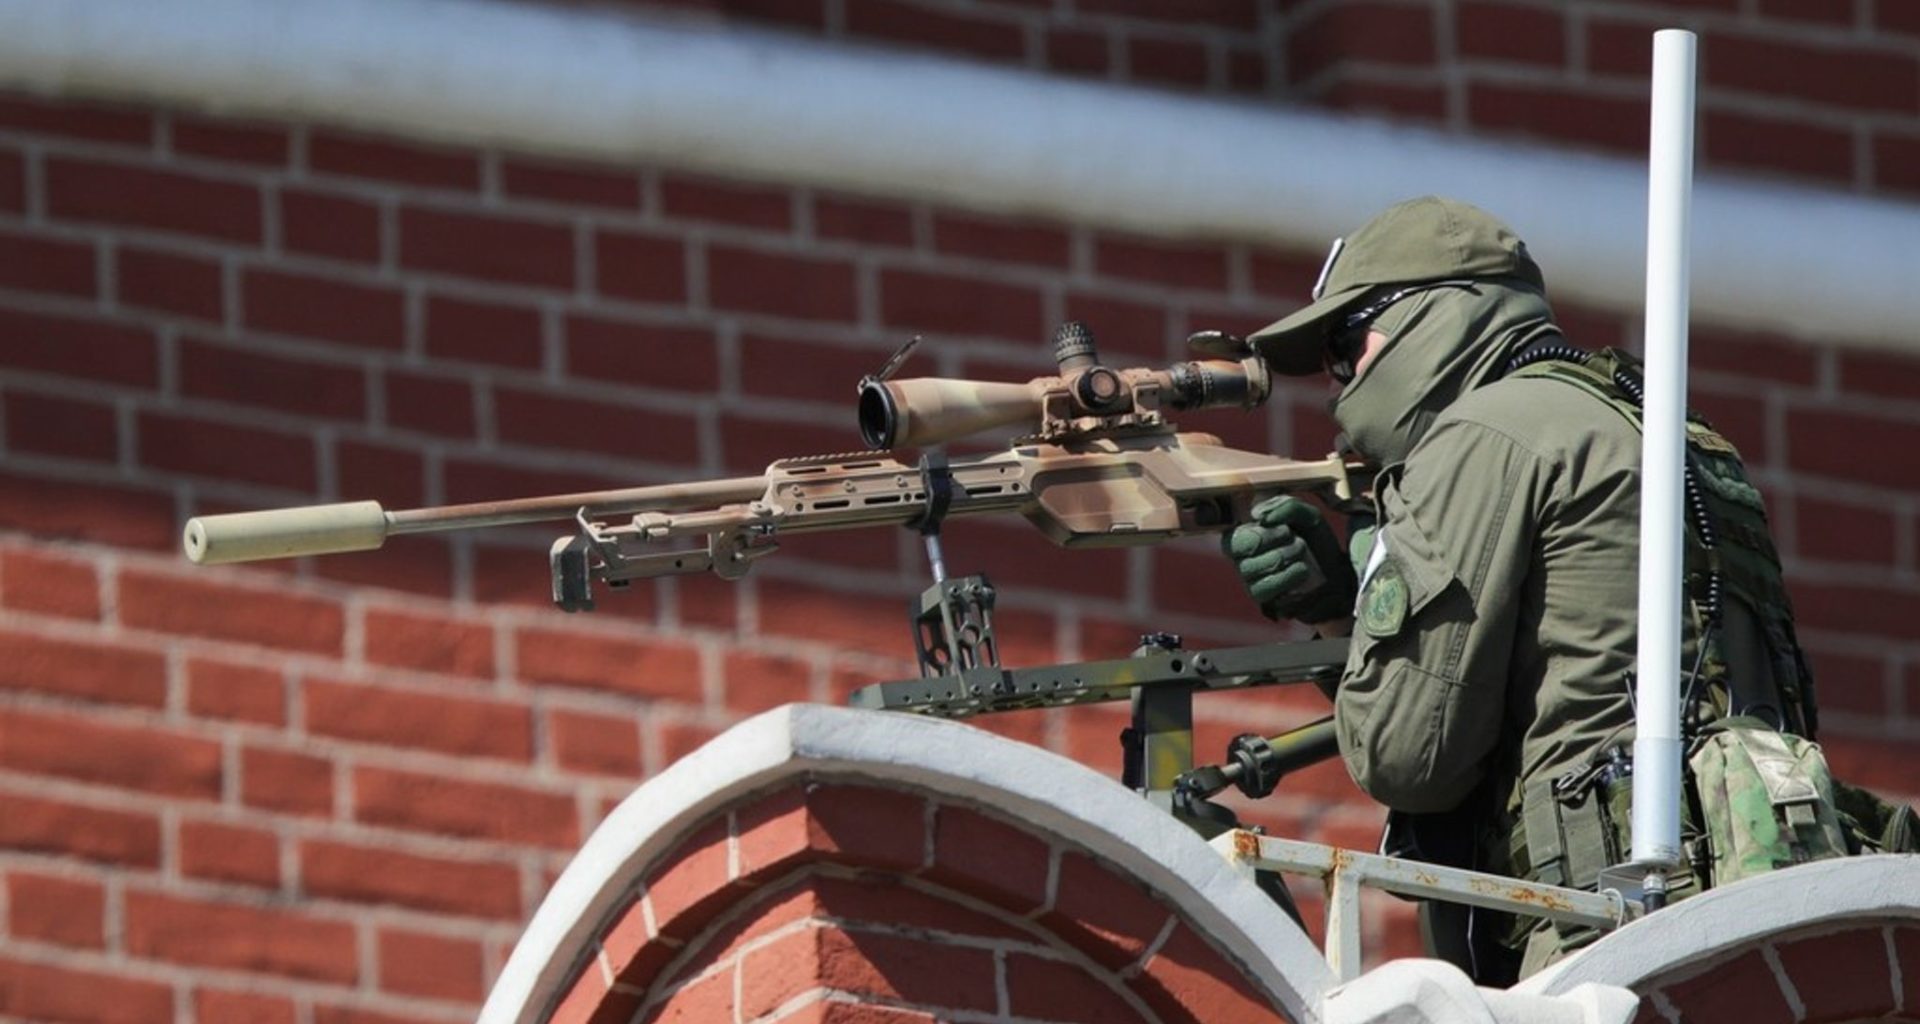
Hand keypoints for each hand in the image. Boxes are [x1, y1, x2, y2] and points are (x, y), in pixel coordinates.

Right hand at [1222, 495, 1357, 623]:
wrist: (1335, 574)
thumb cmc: (1315, 541)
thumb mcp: (1308, 516)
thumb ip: (1286, 506)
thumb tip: (1259, 515)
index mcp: (1246, 534)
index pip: (1235, 534)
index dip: (1263, 531)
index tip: (1287, 529)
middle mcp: (1241, 557)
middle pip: (1240, 546)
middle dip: (1272, 540)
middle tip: (1297, 541)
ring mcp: (1249, 579)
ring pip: (1252, 567)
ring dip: (1284, 556)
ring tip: (1302, 553)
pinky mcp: (1261, 596)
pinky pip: (1264, 587)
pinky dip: (1287, 576)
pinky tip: (1302, 570)